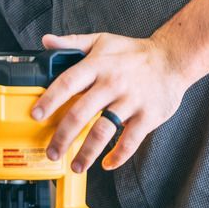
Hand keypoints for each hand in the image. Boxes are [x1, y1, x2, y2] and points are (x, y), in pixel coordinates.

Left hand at [34, 32, 190, 172]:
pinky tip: (106, 164)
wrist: (173, 59)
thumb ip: (71, 42)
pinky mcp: (148, 116)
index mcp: (97, 66)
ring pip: (103, 131)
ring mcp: (131, 101)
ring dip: (87, 153)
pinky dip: (118, 156)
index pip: (67, 83)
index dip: (49, 100)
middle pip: (80, 113)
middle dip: (63, 136)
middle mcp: (112, 84)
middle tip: (51, 152)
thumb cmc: (133, 52)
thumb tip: (46, 41)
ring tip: (75, 166)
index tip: (36, 115)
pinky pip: (130, 141)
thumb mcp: (101, 41)